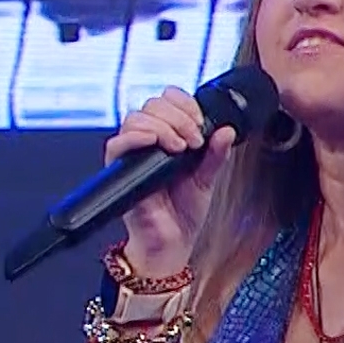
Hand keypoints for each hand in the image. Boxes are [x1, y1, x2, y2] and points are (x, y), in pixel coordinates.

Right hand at [103, 86, 236, 275]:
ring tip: (180, 147)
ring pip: (135, 118)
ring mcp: (133, 154)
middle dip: (178, 116)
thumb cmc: (184, 212)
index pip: (167, 100)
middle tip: (193, 140)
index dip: (184, 102)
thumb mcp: (207, 178)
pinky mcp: (120, 170)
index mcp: (168, 136)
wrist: (171, 242)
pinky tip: (155, 143)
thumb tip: (227, 130)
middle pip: (152, 104)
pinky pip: (116, 143)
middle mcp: (148, 141)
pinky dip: (136, 136)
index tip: (200, 121)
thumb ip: (216, 154)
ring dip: (162, 126)